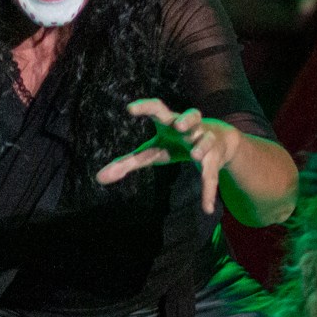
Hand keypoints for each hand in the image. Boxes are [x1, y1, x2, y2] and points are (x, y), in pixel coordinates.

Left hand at [95, 99, 240, 213]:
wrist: (217, 140)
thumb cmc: (175, 142)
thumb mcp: (153, 150)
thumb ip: (126, 163)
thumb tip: (98, 178)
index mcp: (170, 122)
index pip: (158, 109)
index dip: (145, 107)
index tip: (129, 109)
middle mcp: (190, 127)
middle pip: (191, 116)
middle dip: (186, 120)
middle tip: (177, 125)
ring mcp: (205, 140)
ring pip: (206, 140)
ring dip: (201, 146)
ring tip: (194, 155)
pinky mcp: (215, 159)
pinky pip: (212, 174)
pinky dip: (209, 191)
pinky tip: (206, 208)